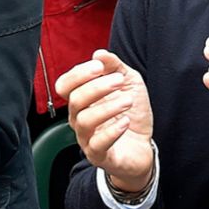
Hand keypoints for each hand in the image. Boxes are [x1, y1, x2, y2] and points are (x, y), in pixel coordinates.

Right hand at [55, 49, 156, 191]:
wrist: (143, 147)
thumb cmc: (132, 114)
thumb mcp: (129, 83)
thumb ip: (115, 67)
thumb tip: (100, 53)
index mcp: (82, 100)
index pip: (65, 85)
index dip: (79, 74)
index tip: (100, 66)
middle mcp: (79, 118)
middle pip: (75, 100)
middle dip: (97, 87)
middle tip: (120, 81)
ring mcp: (87, 138)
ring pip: (85, 120)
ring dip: (108, 107)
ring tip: (128, 101)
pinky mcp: (99, 155)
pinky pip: (97, 144)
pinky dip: (112, 131)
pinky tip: (125, 121)